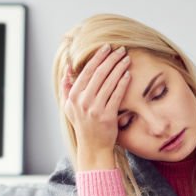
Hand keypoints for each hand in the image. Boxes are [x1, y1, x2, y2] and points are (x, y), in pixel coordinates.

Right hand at [60, 43, 130, 158]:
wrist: (93, 147)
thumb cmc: (82, 125)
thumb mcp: (69, 107)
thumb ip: (67, 88)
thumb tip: (67, 69)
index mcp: (73, 96)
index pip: (86, 71)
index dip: (97, 57)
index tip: (106, 48)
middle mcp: (83, 101)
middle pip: (99, 73)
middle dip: (111, 59)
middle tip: (120, 49)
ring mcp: (95, 108)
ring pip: (109, 82)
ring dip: (119, 67)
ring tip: (126, 58)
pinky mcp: (107, 116)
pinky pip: (117, 94)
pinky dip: (122, 83)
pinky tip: (128, 74)